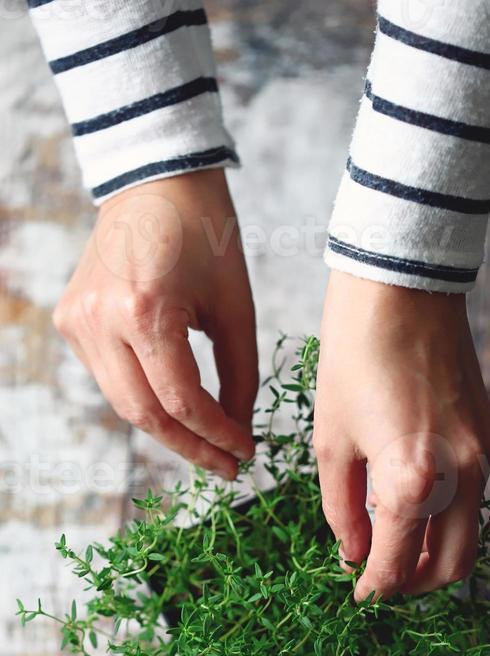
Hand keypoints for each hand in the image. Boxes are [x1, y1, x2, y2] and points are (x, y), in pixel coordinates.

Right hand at [53, 169, 257, 478]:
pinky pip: (109, 377)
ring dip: (167, 428)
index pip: (181, 400)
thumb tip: (238, 430)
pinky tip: (175, 407)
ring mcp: (77, 320)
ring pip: (123, 401)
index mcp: (144, 310)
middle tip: (226, 466)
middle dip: (190, 446)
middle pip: (145, 413)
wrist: (156, 181)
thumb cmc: (206, 236)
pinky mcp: (70, 319)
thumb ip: (240, 376)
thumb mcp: (236, 308)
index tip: (245, 453)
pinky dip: (144, 397)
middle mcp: (100, 320)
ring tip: (206, 442)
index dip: (216, 436)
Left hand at [314, 271, 489, 600]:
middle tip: (380, 580)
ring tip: (392, 544)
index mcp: (411, 481)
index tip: (356, 594)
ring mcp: (483, 456)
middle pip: (452, 567)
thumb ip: (342, 510)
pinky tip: (412, 503)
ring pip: (469, 535)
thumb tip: (353, 555)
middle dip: (414, 585)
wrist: (401, 289)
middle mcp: (460, 476)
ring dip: (434, 554)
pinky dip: (447, 518)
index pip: (398, 566)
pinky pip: (475, 498)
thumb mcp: (332, 440)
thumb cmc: (354, 357)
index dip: (373, 589)